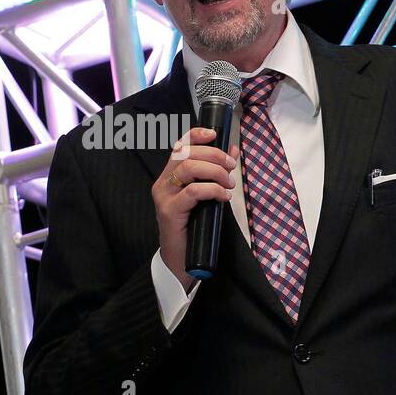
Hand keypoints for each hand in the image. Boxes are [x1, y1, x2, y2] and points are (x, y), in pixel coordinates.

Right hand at [153, 127, 238, 289]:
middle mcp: (163, 183)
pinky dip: (213, 190)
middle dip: (214, 156)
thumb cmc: (195, 227)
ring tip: (228, 184)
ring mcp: (164, 196)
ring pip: (189, 168)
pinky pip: (193, 191)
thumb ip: (216, 173)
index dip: (197, 135)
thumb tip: (232, 151)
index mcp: (169, 176)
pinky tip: (223, 196)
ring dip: (215, 172)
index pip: (180, 146)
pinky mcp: (170, 211)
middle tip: (231, 168)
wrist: (180, 259)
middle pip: (187, 154)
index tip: (216, 135)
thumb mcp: (207, 196)